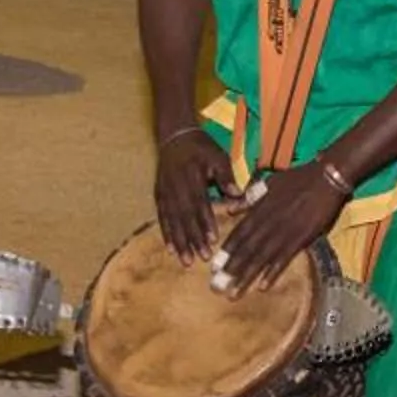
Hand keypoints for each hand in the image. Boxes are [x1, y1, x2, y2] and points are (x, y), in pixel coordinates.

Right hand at [154, 129, 234, 262]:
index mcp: (191, 176)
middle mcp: (175, 186)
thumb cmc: (201, 147)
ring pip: (172, 221)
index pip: (199, 203)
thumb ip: (226, 174)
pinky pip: (162, 218)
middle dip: (193, 239)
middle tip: (202, 257)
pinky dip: (166, 234)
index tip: (212, 240)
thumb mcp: (217, 155)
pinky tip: (171, 249)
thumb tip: (237, 193)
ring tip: (186, 260)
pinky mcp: (159, 196)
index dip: (205, 222)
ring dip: (180, 242)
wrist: (175, 136)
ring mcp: (165, 192)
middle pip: (184, 216)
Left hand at [219, 159, 346, 293]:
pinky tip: (263, 286)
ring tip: (234, 293)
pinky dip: (273, 272)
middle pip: (246, 250)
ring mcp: (284, 232)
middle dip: (231, 270)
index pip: (238, 234)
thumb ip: (250, 198)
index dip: (226, 252)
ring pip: (261, 258)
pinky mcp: (301, 238)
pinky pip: (284, 258)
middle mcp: (268, 223)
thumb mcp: (269, 183)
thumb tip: (230, 209)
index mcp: (259, 210)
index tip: (212, 268)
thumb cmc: (298, 179)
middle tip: (217, 288)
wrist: (326, 177)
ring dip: (247, 276)